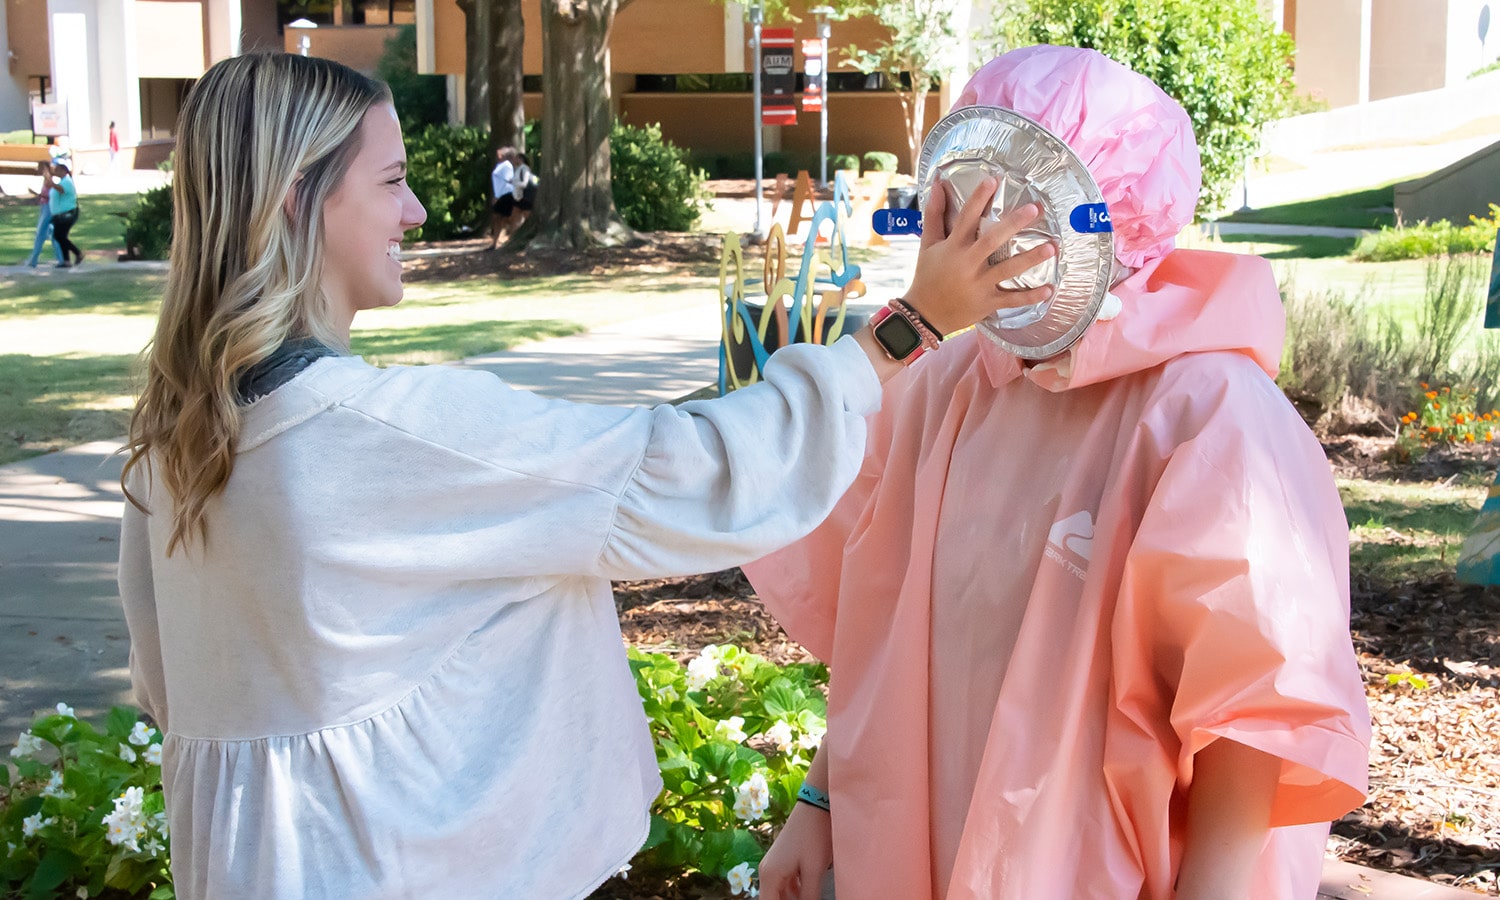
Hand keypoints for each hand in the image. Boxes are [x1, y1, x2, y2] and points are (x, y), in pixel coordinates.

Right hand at [758, 801, 832, 899]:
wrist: (816, 804)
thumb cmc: (814, 836)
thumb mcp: (814, 870)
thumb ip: (810, 896)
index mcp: (770, 876)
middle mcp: (768, 872)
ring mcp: (776, 866)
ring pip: (782, 895)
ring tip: (811, 899)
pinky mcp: (786, 861)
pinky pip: (788, 886)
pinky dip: (797, 894)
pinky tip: (811, 895)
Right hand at [903, 177, 1055, 335]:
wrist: (924, 314)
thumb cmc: (927, 276)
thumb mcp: (927, 244)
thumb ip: (935, 215)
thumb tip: (937, 185)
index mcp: (953, 247)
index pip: (966, 217)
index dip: (978, 198)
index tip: (993, 181)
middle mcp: (968, 264)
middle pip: (992, 240)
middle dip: (1014, 224)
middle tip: (1034, 209)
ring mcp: (979, 285)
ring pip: (1008, 270)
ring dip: (1031, 259)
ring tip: (1052, 247)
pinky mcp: (987, 303)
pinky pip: (1012, 300)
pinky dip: (1031, 297)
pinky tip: (1049, 290)